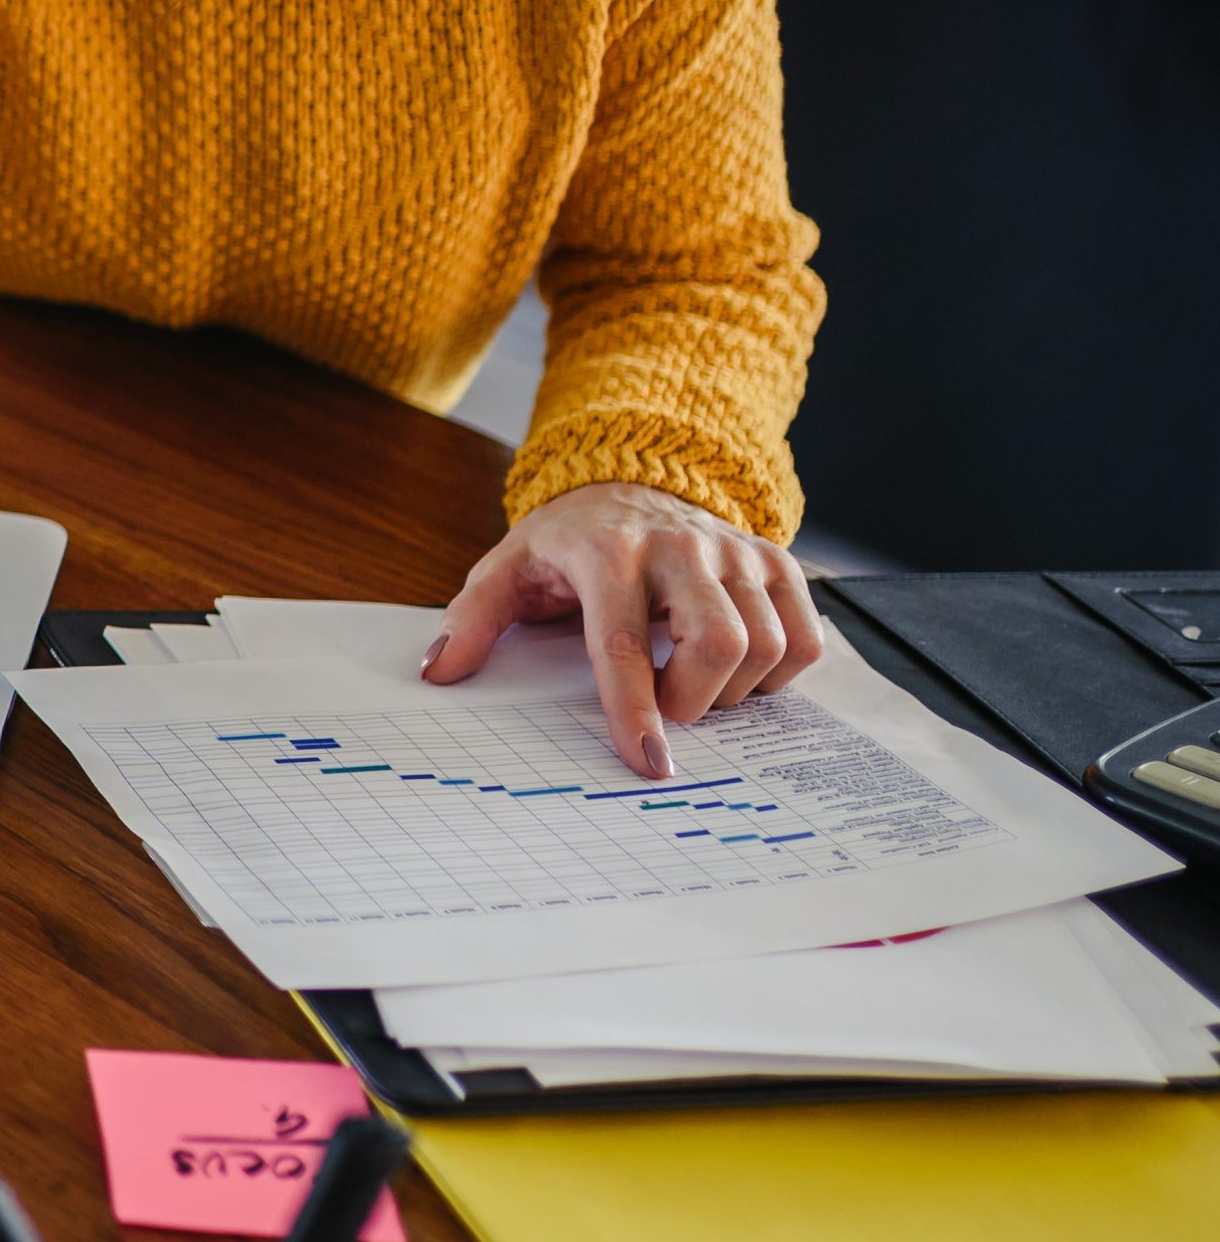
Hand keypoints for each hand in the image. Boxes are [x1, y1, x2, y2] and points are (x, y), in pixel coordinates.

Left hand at [421, 482, 823, 778]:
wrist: (629, 478)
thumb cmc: (568, 540)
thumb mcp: (508, 568)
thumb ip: (472, 618)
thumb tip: (437, 672)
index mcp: (607, 553)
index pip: (624, 644)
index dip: (635, 710)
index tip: (647, 763)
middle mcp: (680, 546)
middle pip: (718, 643)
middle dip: (693, 699)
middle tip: (664, 706)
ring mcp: (735, 551)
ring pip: (767, 645)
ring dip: (732, 690)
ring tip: (690, 681)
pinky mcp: (777, 561)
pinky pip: (805, 638)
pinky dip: (778, 673)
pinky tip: (735, 668)